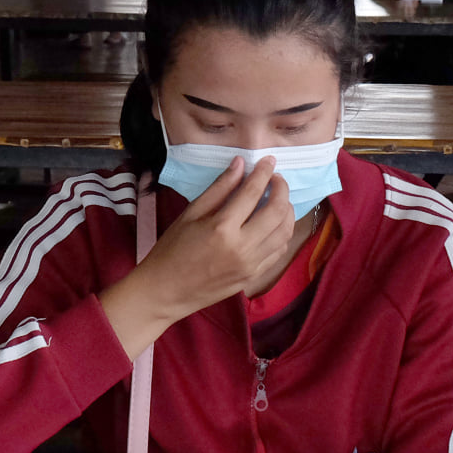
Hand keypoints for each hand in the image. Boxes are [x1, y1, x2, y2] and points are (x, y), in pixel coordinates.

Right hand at [99, 157, 294, 357]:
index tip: (269, 161)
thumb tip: (241, 164)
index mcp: (222, 228)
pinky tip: (275, 223)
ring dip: (287, 210)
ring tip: (279, 199)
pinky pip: (279, 250)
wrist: (165, 292)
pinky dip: (283, 232)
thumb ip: (219, 188)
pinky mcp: (254, 276)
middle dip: (282, 189)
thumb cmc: (172, 249)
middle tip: (276, 179)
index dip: (264, 173)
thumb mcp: (191, 214)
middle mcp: (242, 247)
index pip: (252, 192)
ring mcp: (251, 264)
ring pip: (285, 232)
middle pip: (277, 211)